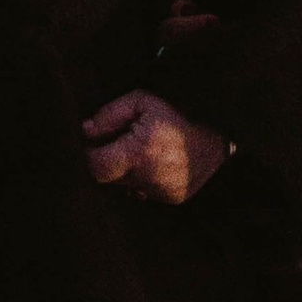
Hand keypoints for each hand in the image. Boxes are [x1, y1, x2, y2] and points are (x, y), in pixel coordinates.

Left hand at [82, 88, 231, 205]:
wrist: (214, 140)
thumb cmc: (176, 117)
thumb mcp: (142, 102)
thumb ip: (110, 114)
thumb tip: (86, 130)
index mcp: (139, 152)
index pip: (97, 167)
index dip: (90, 156)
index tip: (93, 144)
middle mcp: (147, 177)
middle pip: (109, 177)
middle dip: (108, 161)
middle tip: (118, 144)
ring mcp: (159, 192)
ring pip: (125, 184)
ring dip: (126, 170)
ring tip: (141, 151)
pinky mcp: (169, 199)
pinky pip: (144, 190)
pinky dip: (143, 178)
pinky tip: (155, 162)